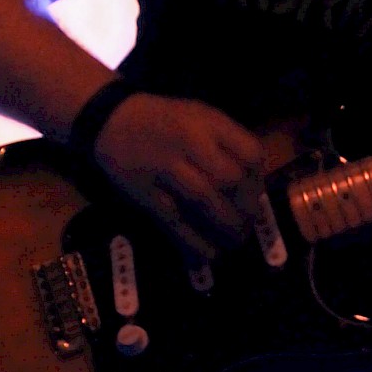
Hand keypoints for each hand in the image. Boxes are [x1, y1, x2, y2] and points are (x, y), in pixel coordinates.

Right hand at [91, 93, 266, 261]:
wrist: (112, 119)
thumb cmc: (165, 119)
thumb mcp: (202, 116)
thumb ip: (227, 143)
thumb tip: (254, 182)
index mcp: (210, 122)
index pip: (249, 153)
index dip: (258, 180)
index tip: (257, 195)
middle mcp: (190, 142)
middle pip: (229, 178)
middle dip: (245, 208)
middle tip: (248, 225)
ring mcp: (165, 166)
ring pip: (203, 200)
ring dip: (224, 227)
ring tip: (235, 242)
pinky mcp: (144, 190)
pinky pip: (173, 219)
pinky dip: (193, 240)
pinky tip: (208, 254)